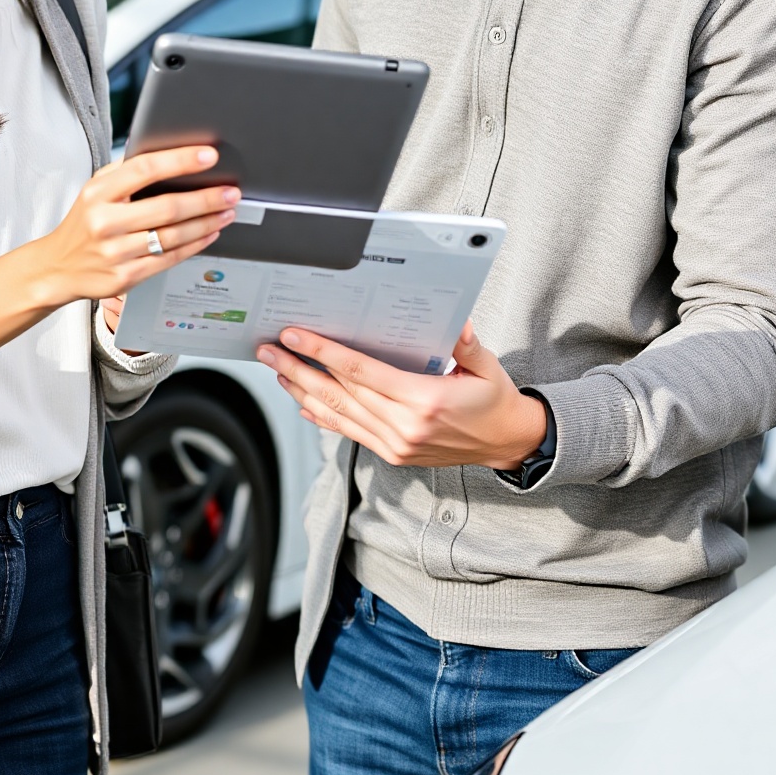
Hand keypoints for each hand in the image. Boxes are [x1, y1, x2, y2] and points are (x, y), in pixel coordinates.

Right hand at [31, 145, 240, 307]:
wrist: (58, 267)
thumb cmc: (86, 221)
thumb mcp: (96, 189)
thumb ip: (126, 173)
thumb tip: (172, 155)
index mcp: (99, 192)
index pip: (145, 169)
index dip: (180, 161)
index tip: (209, 156)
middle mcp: (105, 221)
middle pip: (167, 207)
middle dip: (206, 198)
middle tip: (231, 192)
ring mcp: (115, 252)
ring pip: (173, 236)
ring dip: (207, 223)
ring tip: (227, 212)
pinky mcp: (125, 276)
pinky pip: (169, 259)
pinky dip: (195, 245)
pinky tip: (210, 234)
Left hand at [257, 323, 547, 470]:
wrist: (505, 442)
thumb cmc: (493, 400)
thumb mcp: (486, 365)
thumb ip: (465, 343)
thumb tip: (456, 320)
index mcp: (425, 400)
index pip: (362, 372)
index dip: (324, 353)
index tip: (296, 337)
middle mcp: (405, 426)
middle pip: (340, 393)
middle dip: (300, 369)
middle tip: (270, 350)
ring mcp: (396, 444)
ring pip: (338, 415)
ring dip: (302, 392)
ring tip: (277, 372)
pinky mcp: (393, 454)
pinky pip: (350, 433)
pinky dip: (323, 418)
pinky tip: (303, 403)